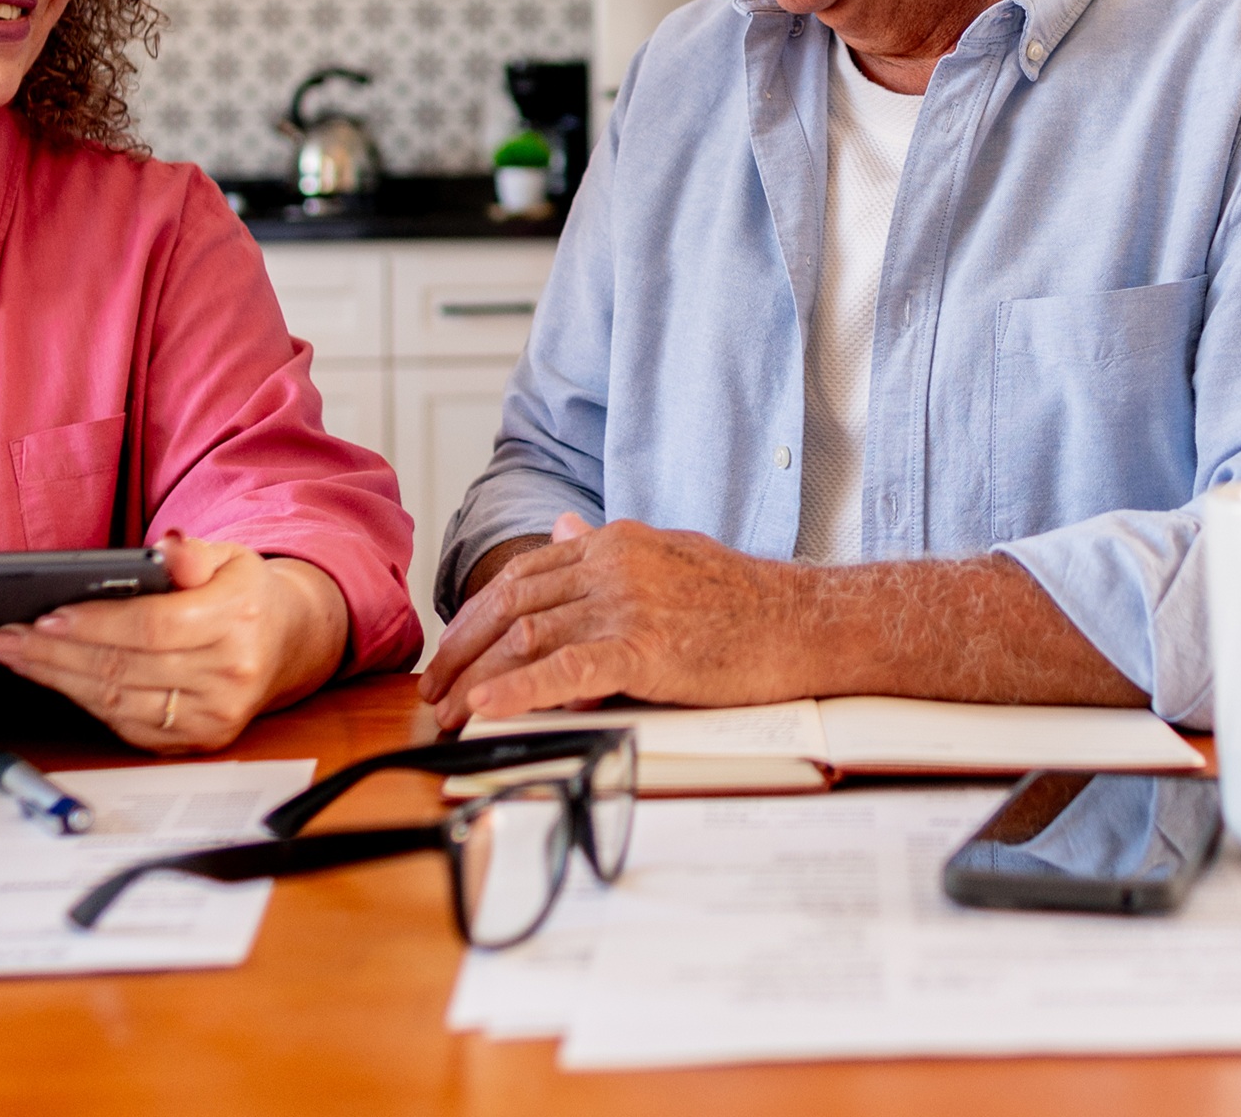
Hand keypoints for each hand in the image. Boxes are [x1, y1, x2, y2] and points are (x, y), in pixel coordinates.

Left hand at [0, 534, 348, 752]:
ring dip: (57, 678)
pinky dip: (82, 701)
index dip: (94, 625)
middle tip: (6, 637)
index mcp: (237, 618)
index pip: (152, 627)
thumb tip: (166, 547)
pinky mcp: (198, 740)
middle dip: (54, 652)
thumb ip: (192, 552)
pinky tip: (54, 678)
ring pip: (116, 701)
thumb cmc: (243, 594)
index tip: (46, 618)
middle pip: (123, 667)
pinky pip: (125, 724)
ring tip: (16, 656)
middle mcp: (230, 674)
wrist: (285, 643)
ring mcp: (214, 715)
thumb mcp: (228, 556)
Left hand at [418, 514, 822, 728]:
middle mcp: (612, 565)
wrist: (807, 622)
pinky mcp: (646, 648)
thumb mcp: (670, 555)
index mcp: (615, 542)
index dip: (477, 614)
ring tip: (449, 713)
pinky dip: (519, 689)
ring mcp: (627, 604)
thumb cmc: (746, 601)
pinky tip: (487, 708)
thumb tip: (561, 529)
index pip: (524, 574)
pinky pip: (566, 670)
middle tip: (434, 687)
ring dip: (478, 677)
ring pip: (528, 637)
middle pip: (512, 604)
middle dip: (462, 649)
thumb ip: (609, 548)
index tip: (453, 647)